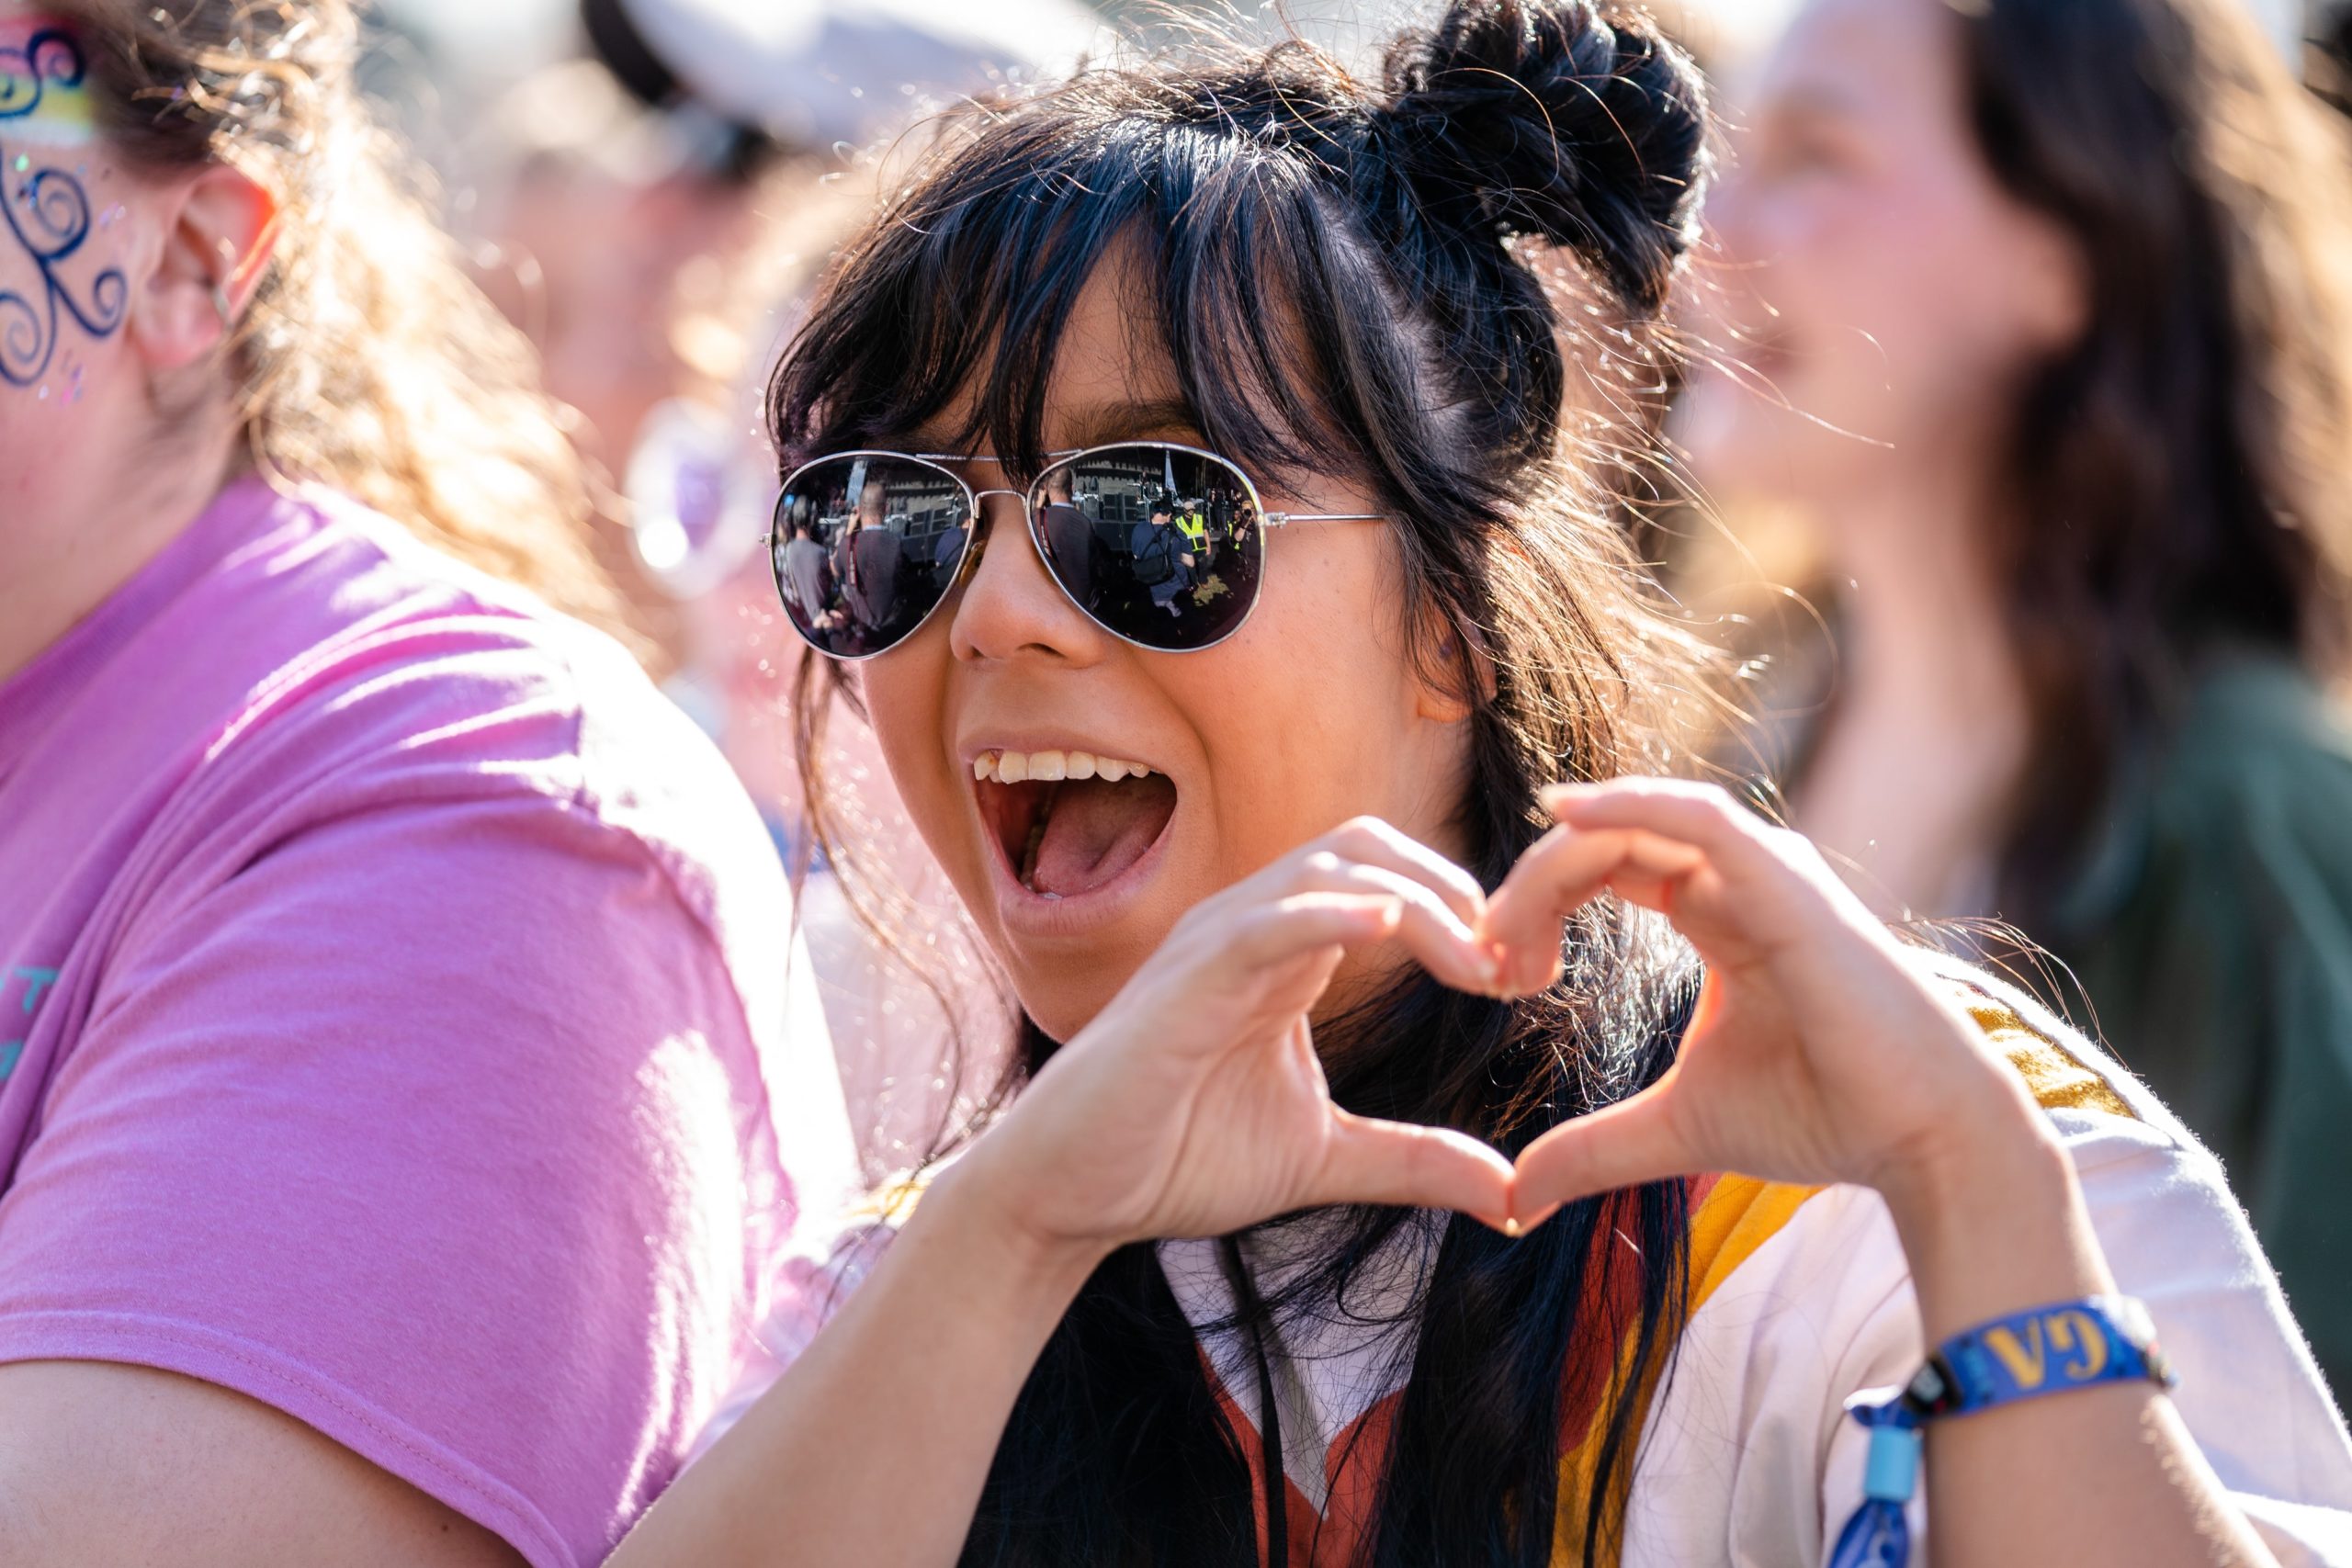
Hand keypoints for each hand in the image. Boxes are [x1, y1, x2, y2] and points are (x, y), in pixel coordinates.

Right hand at [954, 818, 1515, 1262]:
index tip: (1528, 982)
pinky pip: (1266, 919)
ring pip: (1329, 865)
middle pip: (1371, 845)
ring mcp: (1216, 943)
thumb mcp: (1323, 1160)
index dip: (1469, 913)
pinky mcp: (1185, 980)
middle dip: (1458, 891)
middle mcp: (1254, 926)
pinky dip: (1330, 912)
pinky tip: (1388, 930)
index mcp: (1288, 952)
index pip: (1392, 881)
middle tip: (1516, 970)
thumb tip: (1511, 1195)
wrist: (1072, 1195)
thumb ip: (1413, 1160)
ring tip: (1478, 966)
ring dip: (1420, 901)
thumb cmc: (1174, 1158)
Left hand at [1487, 779, 2053, 1226]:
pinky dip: (1629, 803)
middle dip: (1529, 891)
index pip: (1603, 870)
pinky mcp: (1788, 884)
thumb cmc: (1819, 1117)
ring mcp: (1767, 872)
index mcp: (1715, 913)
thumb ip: (1592, 1149)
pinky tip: (1566, 814)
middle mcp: (1739, 880)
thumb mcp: (1673, 1129)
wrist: (1918, 1139)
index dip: (1534, 909)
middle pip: (1604, 843)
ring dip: (1555, 863)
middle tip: (1485, 962)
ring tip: (1504, 925)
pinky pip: (1700, 817)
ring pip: (1636, 823)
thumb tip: (1513, 1199)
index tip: (1494, 980)